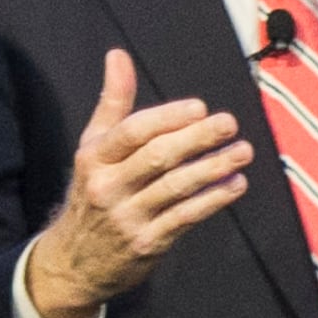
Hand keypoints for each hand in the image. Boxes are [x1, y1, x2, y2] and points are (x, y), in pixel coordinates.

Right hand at [23, 49, 251, 317]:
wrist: (74, 262)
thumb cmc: (92, 192)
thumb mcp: (92, 148)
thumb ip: (112, 103)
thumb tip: (118, 55)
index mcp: (94, 158)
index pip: (132, 132)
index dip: (167, 118)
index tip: (199, 107)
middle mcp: (108, 186)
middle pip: (157, 157)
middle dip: (197, 139)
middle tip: (229, 123)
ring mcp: (128, 217)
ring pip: (176, 187)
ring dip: (213, 168)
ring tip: (243, 152)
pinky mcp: (148, 242)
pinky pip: (186, 217)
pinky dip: (213, 199)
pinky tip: (235, 184)